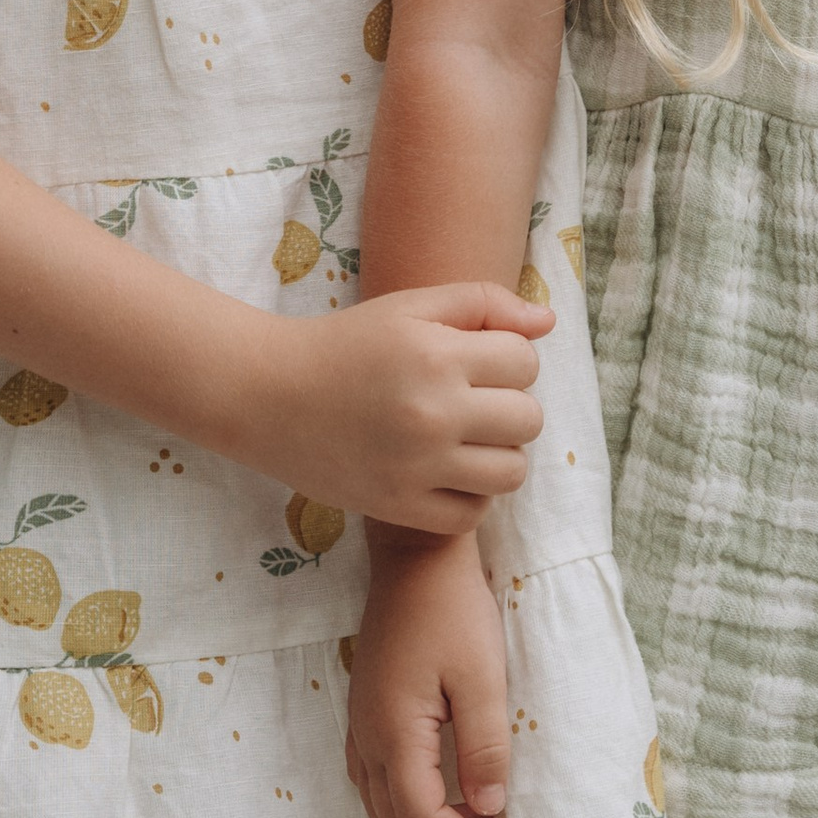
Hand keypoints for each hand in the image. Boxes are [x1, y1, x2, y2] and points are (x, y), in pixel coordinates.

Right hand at [230, 282, 550, 533]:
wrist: (268, 396)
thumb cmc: (346, 344)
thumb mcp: (410, 306)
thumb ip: (483, 303)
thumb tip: (549, 322)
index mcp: (437, 354)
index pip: (525, 362)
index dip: (507, 358)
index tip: (474, 361)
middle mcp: (432, 412)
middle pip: (528, 419)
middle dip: (509, 405)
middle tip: (471, 401)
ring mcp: (417, 466)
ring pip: (511, 472)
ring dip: (498, 454)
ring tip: (465, 439)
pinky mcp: (399, 507)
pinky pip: (472, 514)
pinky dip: (469, 496)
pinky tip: (445, 472)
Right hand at [346, 528, 511, 817]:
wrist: (415, 558)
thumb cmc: (454, 611)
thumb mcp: (482, 679)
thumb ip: (484, 748)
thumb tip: (486, 807)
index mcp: (395, 733)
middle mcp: (367, 736)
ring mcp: (359, 722)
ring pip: (376, 802)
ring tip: (467, 817)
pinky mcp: (364, 708)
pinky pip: (370, 775)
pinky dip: (401, 798)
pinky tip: (435, 786)